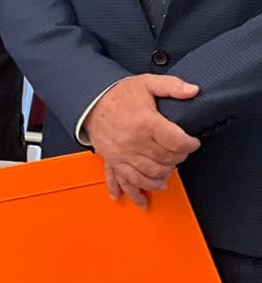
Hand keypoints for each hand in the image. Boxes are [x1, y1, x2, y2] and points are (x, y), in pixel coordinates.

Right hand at [83, 75, 201, 207]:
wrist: (90, 102)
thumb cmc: (118, 95)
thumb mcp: (146, 83)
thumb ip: (171, 86)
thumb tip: (192, 90)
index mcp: (144, 122)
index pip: (176, 142)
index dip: (190, 144)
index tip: (192, 142)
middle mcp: (133, 141)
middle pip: (166, 160)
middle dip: (178, 158)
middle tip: (180, 152)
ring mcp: (122, 154)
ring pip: (150, 175)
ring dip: (163, 176)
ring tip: (169, 173)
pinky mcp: (114, 161)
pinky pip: (125, 181)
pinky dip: (134, 192)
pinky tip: (142, 199)